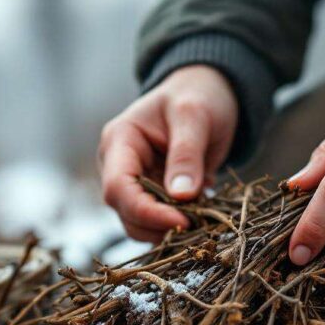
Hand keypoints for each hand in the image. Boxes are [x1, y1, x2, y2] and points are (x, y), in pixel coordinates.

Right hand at [98, 65, 237, 240]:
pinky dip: (177, 225)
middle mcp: (118, 165)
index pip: (118, 187)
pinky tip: (200, 214)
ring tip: (202, 217)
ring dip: (168, 230)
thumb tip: (181, 195)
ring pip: (139, 224)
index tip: (182, 221)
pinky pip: (157, 222)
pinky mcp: (151, 194)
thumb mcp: (195, 116)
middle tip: (198, 223)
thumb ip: (186, 154)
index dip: (146, 211)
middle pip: (125, 212)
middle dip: (159, 225)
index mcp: (119, 141)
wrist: (207, 94)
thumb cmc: (198, 95)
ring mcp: (133, 182)